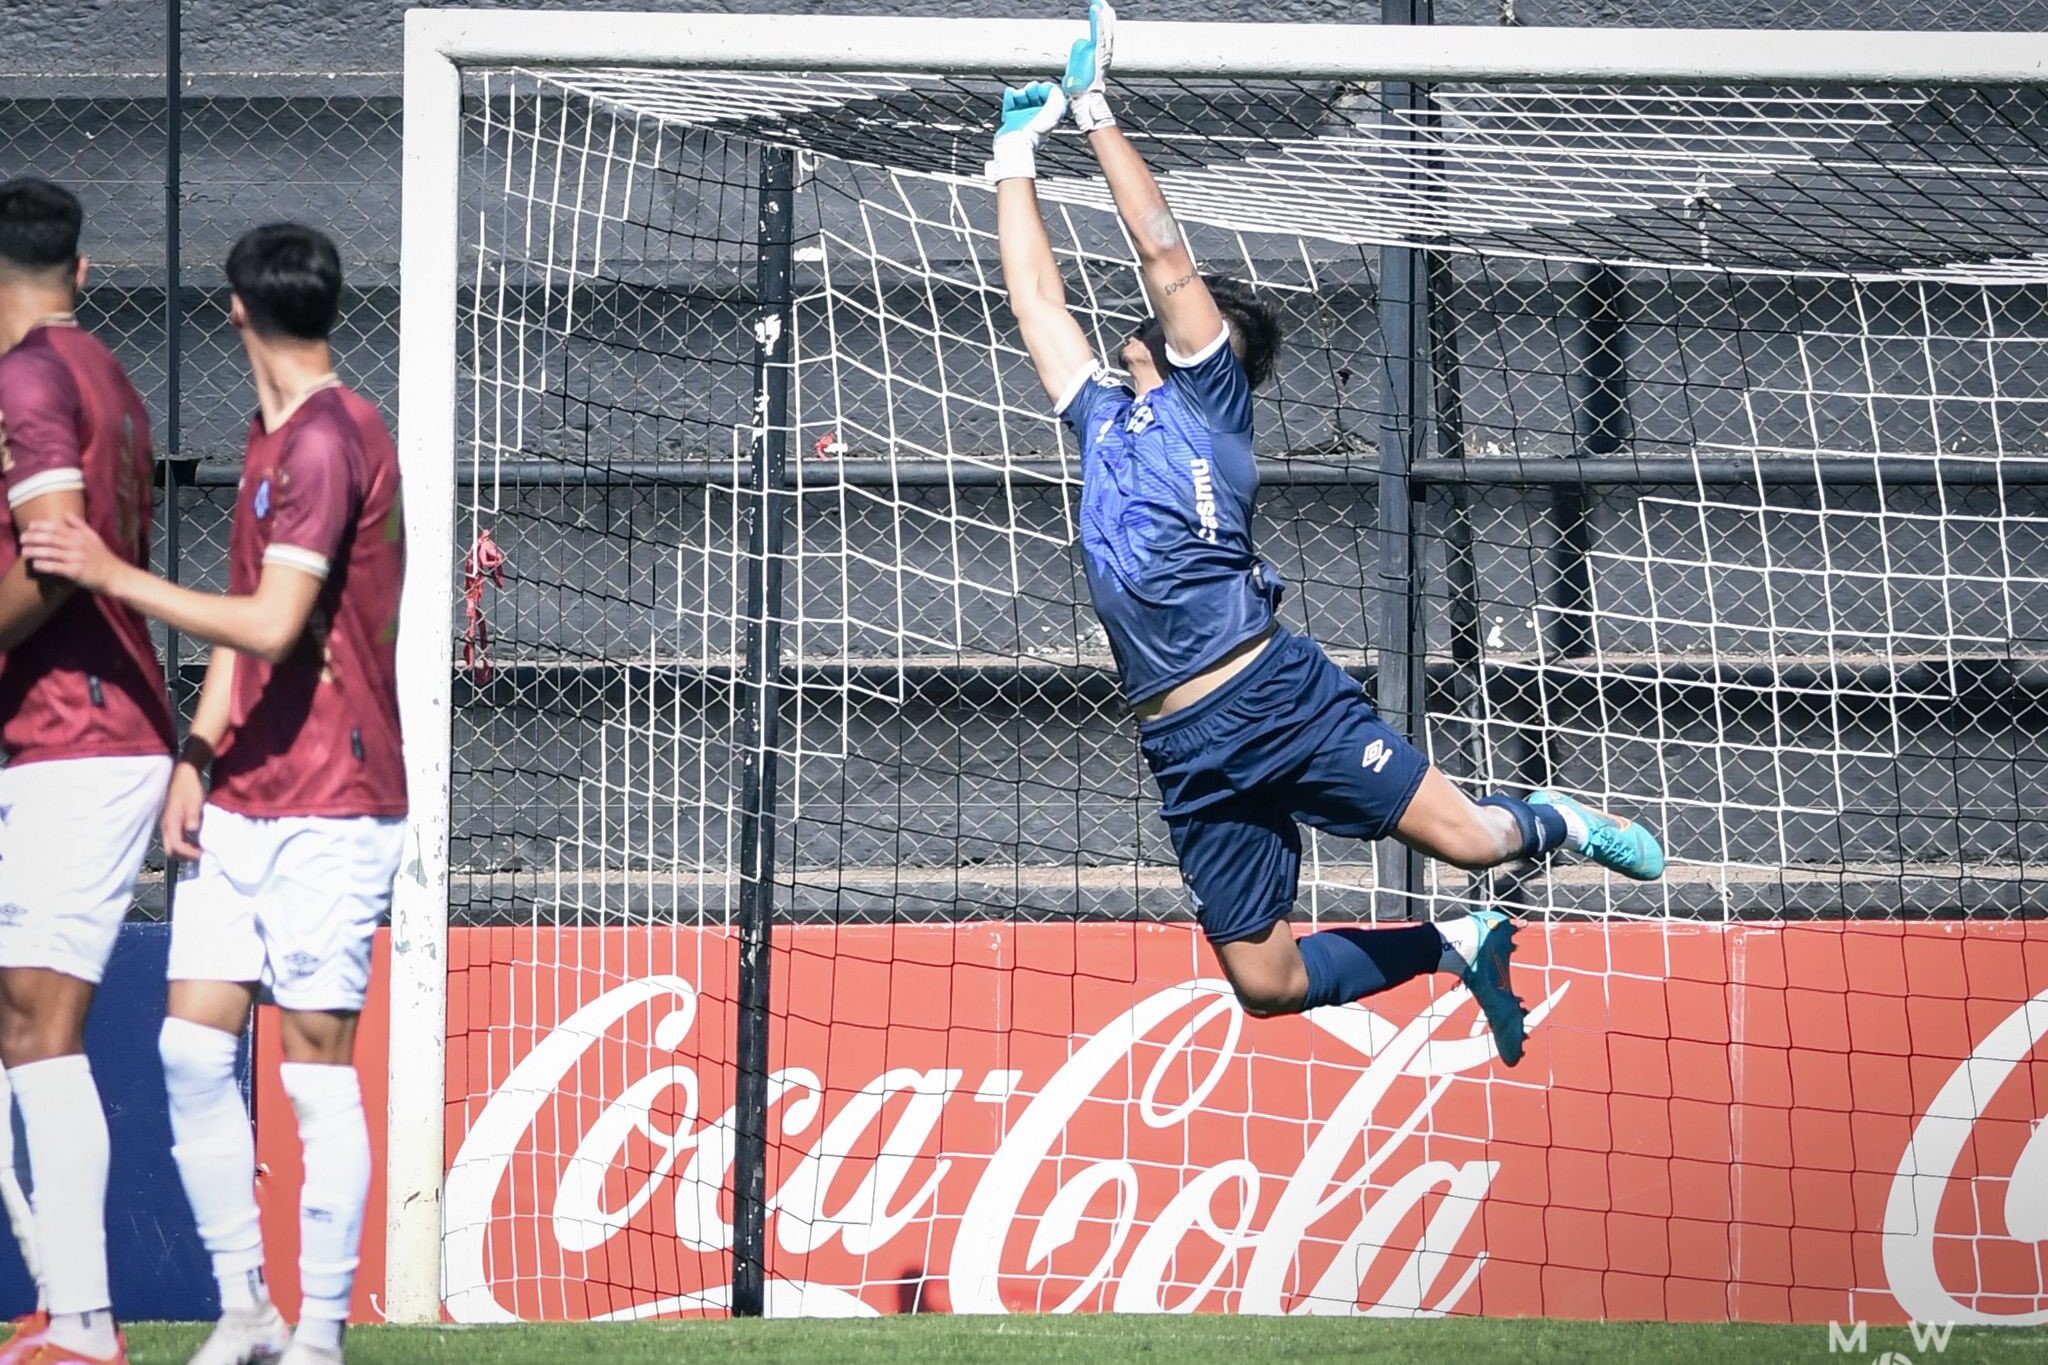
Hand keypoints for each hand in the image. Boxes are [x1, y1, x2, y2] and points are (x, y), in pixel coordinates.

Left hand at [19, 513, 117, 590]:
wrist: (115, 575)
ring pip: (50, 552)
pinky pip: (55, 567)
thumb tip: (66, 514)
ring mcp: (76, 559)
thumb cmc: (103, 558)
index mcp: (80, 536)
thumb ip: (80, 525)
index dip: (41, 525)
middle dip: (33, 537)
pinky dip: (44, 566)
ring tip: (24, 553)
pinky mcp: (75, 572)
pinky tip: (36, 565)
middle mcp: (77, 546)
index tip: (30, 526)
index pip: (57, 527)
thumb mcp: (94, 538)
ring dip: (34, 552)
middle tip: (22, 539)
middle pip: (50, 538)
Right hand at [161, 759, 206, 860]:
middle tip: (201, 854)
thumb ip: (192, 816)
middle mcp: (166, 826)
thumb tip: (192, 830)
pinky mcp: (172, 822)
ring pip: (172, 845)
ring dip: (185, 850)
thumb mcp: (193, 800)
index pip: (175, 845)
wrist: (183, 774)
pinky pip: (176, 838)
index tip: (201, 854)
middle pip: (171, 850)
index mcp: (170, 822)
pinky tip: (197, 841)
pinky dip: (185, 843)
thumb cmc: (189, 786)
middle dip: (184, 855)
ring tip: (201, 849)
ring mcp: (168, 824)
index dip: (187, 853)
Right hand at [988, 81, 1067, 182]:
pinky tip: (1011, 97)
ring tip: (1021, 101)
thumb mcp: (1055, 109)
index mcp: (1050, 113)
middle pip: (1035, 90)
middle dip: (1032, 89)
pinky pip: (1010, 98)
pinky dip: (1010, 95)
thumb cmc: (1036, 130)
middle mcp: (1038, 114)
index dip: (1045, 88)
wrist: (1016, 143)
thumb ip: (1056, 94)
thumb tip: (1050, 87)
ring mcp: (1024, 115)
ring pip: (1022, 93)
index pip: (1049, 91)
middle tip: (1030, 97)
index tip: (1041, 92)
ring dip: (1020, 93)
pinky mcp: (1011, 117)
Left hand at [1062, 1, 1115, 131]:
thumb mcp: (1077, 67)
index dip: (1099, 20)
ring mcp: (1102, 53)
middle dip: (1103, 14)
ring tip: (1099, 2)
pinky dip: (1098, 20)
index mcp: (1099, 54)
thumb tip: (1079, 45)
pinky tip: (1095, 8)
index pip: (1100, 33)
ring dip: (1102, 14)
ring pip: (1105, 29)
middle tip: (1100, 1)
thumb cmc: (1079, 88)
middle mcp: (1103, 52)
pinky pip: (1099, 33)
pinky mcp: (1098, 53)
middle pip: (1106, 29)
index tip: (1096, 8)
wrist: (1083, 100)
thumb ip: (1079, 56)